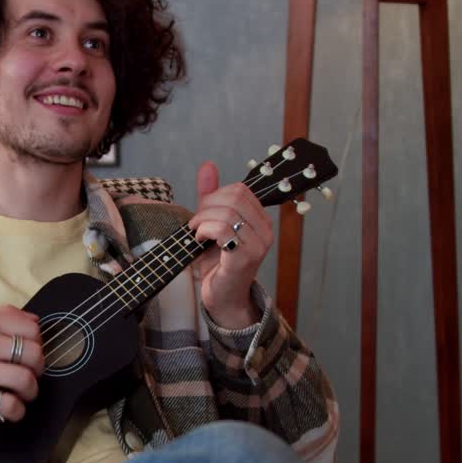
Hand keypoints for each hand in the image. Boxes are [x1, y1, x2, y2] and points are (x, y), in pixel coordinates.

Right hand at [0, 305, 43, 425]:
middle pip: (34, 354)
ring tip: (23, 393)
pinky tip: (13, 409)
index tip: (29, 352)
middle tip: (28, 374)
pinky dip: (18, 411)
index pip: (32, 328)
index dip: (37, 342)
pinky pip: (11, 405)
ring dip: (31, 391)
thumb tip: (34, 322)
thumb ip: (0, 315)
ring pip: (26, 379)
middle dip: (38, 368)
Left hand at [187, 160, 271, 328]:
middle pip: (234, 197)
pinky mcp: (246, 257)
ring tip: (196, 234)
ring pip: (227, 213)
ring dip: (202, 221)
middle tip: (196, 224)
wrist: (221, 297)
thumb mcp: (211, 223)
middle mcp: (265, 230)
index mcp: (260, 219)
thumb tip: (208, 166)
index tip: (203, 213)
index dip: (215, 196)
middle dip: (207, 207)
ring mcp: (259, 244)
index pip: (240, 189)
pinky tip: (199, 240)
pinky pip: (223, 230)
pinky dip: (204, 231)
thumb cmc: (216, 262)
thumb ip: (210, 196)